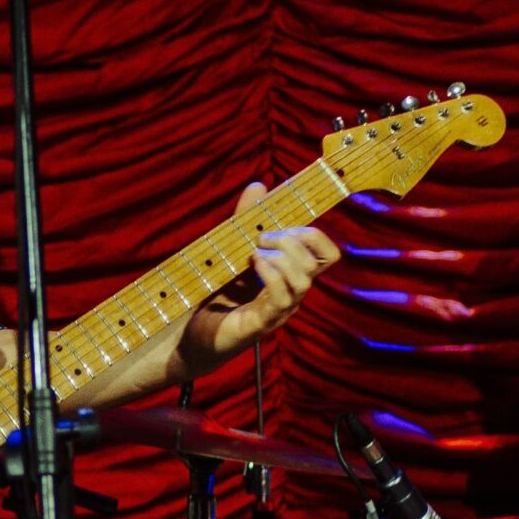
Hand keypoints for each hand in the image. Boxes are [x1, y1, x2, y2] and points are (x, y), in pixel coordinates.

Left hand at [181, 181, 341, 366]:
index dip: (314, 234)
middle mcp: (291, 294)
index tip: (284, 225)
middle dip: (294, 240)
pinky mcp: (262, 324)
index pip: (326, 255)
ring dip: (282, 257)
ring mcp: (279, 311)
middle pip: (320, 263)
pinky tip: (253, 263)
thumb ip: (246, 219)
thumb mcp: (232, 248)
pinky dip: (270, 274)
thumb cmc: (217, 293)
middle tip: (263, 236)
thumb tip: (259, 185)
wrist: (192, 333)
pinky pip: (281, 298)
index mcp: (290, 276)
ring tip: (256, 251)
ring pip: (304, 281)